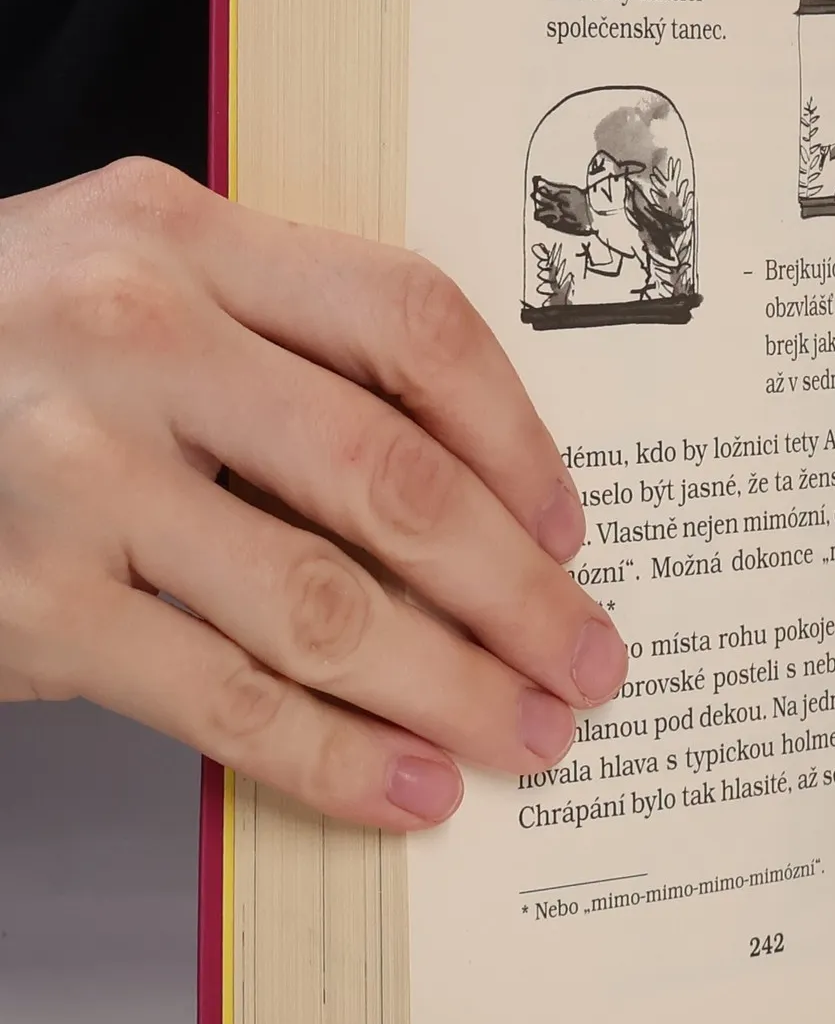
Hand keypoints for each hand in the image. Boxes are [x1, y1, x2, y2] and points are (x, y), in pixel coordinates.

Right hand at [0, 161, 626, 829]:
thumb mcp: (127, 279)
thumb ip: (276, 338)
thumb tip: (472, 490)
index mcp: (180, 234)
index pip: (410, 321)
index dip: (517, 434)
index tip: (570, 524)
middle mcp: (132, 336)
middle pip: (390, 477)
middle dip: (516, 590)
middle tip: (590, 660)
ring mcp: (72, 474)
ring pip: (325, 603)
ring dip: (451, 688)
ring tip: (527, 737)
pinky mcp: (27, 602)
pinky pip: (225, 697)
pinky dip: (334, 756)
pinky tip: (407, 789)